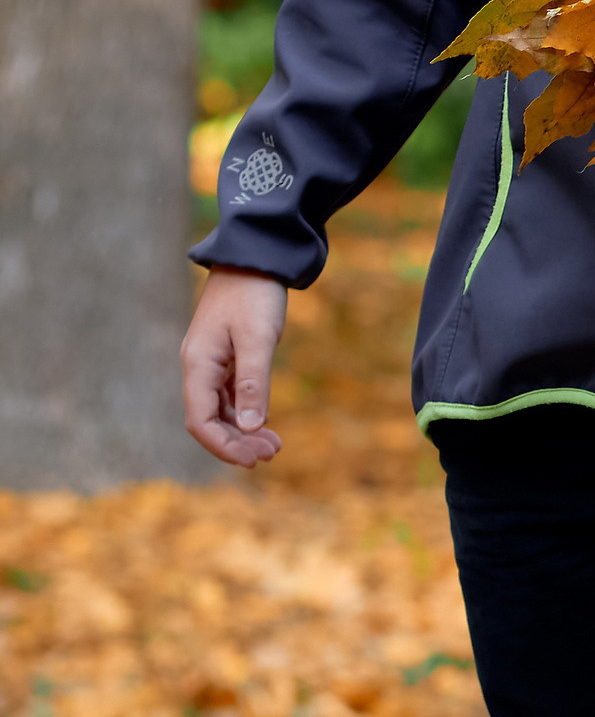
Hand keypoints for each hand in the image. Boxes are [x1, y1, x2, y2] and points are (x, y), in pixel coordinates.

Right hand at [181, 266, 289, 465]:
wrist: (255, 255)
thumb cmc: (255, 294)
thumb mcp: (257, 339)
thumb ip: (253, 383)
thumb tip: (250, 427)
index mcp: (198, 364)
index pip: (200, 421)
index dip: (223, 446)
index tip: (253, 460)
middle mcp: (198, 366)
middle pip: (208, 420)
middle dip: (236, 442)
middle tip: (271, 454)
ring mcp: (210, 362)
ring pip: (219, 410)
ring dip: (242, 431)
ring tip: (273, 446)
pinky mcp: (225, 357)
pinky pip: (228, 396)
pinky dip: (244, 412)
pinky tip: (264, 424)